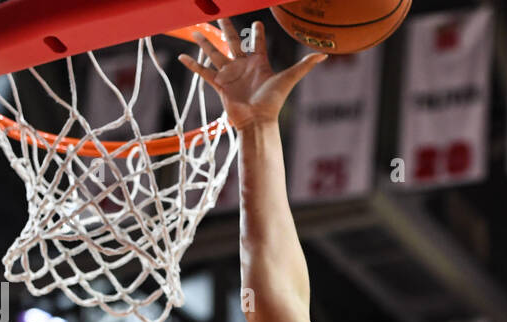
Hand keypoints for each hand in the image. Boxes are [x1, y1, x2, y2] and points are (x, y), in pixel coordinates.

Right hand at [179, 18, 326, 130]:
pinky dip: (193, 65)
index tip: (256, 23)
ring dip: (205, 42)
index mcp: (259, 62)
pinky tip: (182, 56)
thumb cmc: (273, 102)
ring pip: (215, 53)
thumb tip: (324, 55)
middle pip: (232, 41)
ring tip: (195, 29)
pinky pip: (203, 72)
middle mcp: (243, 66)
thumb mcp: (289, 78)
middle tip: (220, 14)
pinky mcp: (219, 85)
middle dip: (226, 28)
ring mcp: (230, 75)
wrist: (257, 122)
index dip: (257, 32)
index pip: (257, 43)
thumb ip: (305, 65)